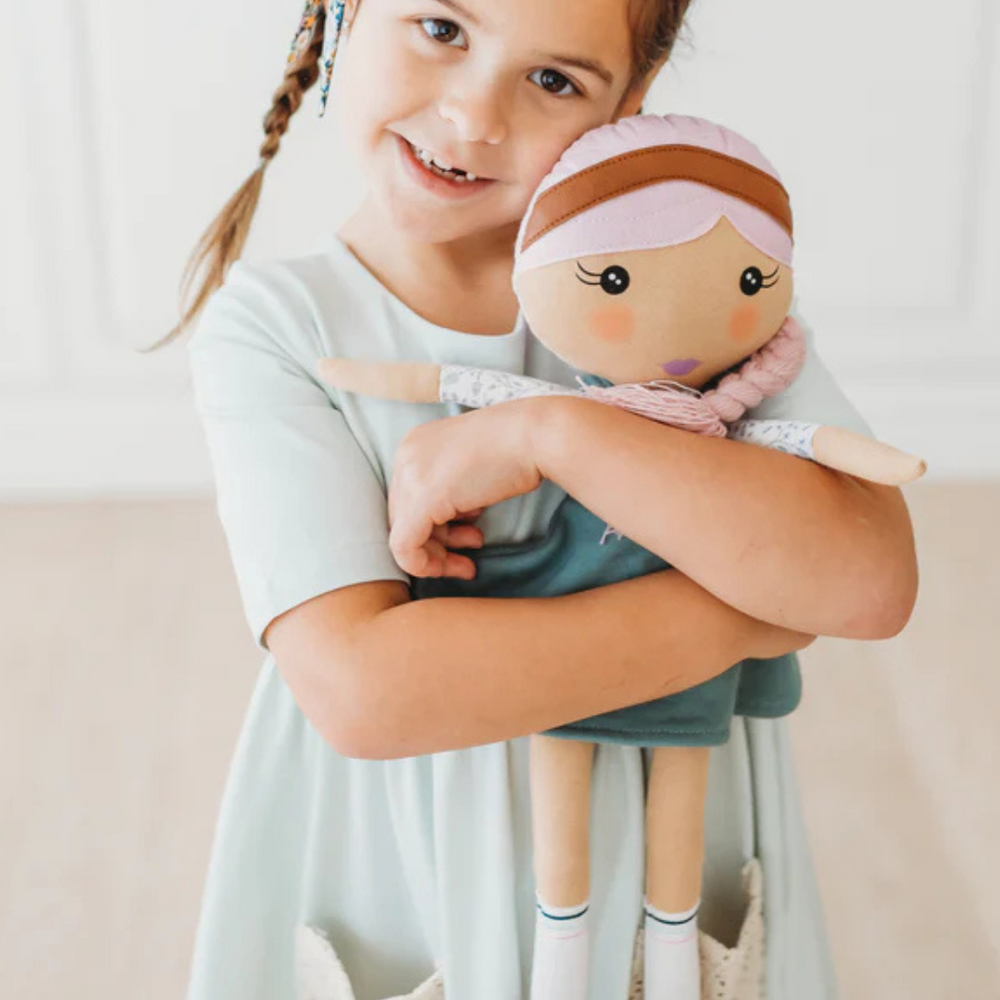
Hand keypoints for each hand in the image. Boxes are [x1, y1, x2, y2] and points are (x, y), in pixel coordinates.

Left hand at [387, 398, 548, 577]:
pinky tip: (465, 567)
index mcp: (415, 445)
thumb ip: (452, 488)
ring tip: (468, 562)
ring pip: (403, 534)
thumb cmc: (516, 447)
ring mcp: (410, 477)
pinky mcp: (421, 499)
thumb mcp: (471, 466)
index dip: (434, 528)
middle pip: (405, 517)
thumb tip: (452, 517)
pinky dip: (427, 565)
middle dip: (436, 544)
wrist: (533, 436)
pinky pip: (405, 546)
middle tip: (467, 556)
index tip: (465, 540)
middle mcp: (405, 457)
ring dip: (438, 556)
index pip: (409, 499)